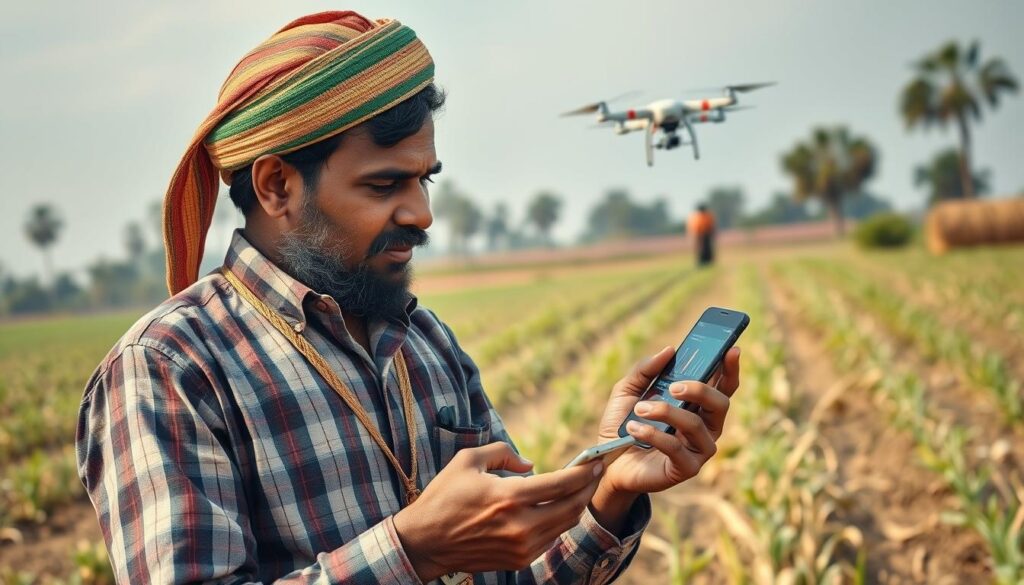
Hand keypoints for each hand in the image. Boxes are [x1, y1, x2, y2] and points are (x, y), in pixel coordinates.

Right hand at [393, 442, 602, 580]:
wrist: (425, 542)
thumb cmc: (444, 497)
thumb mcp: (468, 460)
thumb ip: (503, 453)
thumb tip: (531, 464)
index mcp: (509, 497)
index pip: (560, 484)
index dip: (583, 472)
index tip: (595, 461)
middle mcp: (520, 525)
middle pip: (572, 507)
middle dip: (588, 488)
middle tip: (595, 473)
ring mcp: (521, 546)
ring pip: (565, 525)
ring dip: (577, 505)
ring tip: (580, 488)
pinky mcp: (519, 560)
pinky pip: (550, 539)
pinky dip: (559, 522)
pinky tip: (557, 508)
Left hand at [596, 345, 740, 495]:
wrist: (607, 461)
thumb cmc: (622, 424)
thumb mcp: (627, 390)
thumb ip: (646, 370)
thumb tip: (669, 350)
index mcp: (697, 405)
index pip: (723, 386)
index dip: (730, 369)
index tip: (732, 350)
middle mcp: (705, 426)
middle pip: (720, 403)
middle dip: (699, 390)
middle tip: (674, 387)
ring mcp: (699, 449)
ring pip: (695, 424)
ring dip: (666, 412)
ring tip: (640, 409)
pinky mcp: (687, 469)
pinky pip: (676, 448)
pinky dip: (653, 434)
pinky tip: (634, 429)